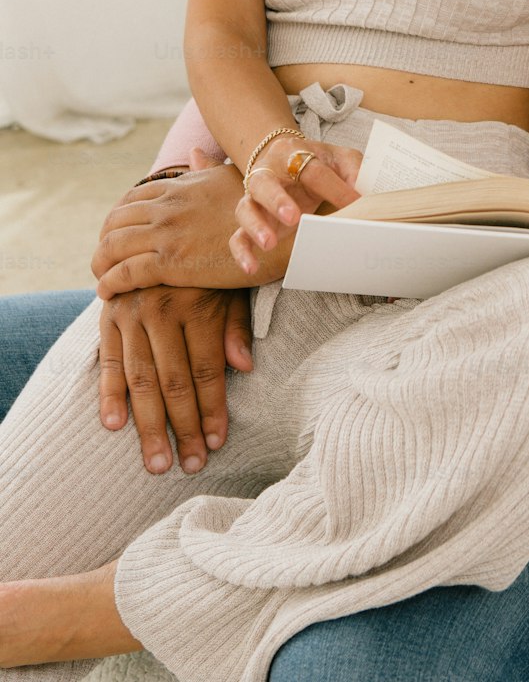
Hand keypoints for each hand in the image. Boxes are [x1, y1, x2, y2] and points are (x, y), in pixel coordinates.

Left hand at [93, 150, 256, 297]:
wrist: (284, 232)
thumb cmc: (266, 207)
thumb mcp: (233, 179)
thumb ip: (208, 169)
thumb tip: (193, 152)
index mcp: (181, 187)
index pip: (131, 198)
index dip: (117, 217)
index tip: (115, 233)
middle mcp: (169, 206)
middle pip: (115, 221)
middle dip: (104, 240)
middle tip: (104, 258)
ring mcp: (168, 233)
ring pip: (113, 246)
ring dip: (100, 262)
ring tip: (100, 276)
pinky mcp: (172, 262)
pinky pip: (125, 272)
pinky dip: (109, 282)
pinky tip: (107, 292)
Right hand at [98, 285, 252, 474]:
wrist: (159, 238)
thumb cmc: (207, 274)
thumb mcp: (231, 290)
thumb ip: (236, 327)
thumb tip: (246, 366)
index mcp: (199, 303)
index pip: (206, 368)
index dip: (212, 408)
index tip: (216, 443)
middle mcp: (163, 309)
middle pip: (174, 380)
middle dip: (183, 428)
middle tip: (190, 465)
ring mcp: (132, 313)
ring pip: (142, 379)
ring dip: (148, 425)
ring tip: (157, 463)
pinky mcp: (108, 317)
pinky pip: (108, 361)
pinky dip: (109, 394)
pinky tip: (114, 426)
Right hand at [232, 136, 363, 276]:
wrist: (287, 157)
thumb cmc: (318, 162)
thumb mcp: (340, 158)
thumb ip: (354, 171)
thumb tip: (364, 196)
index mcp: (293, 154)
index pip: (313, 171)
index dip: (335, 188)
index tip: (355, 204)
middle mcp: (268, 173)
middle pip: (265, 183)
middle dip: (277, 200)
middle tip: (293, 217)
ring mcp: (255, 198)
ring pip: (246, 208)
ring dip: (256, 226)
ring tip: (269, 243)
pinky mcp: (250, 219)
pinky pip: (237, 236)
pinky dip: (242, 251)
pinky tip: (252, 266)